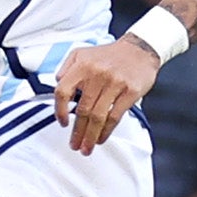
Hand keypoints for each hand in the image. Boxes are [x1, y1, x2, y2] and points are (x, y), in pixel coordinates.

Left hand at [53, 37, 160, 154]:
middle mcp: (97, 74)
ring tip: (86, 147)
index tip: (62, 122)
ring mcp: (115, 83)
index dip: (60, 110)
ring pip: (98, 116)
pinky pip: (115, 116)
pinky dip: (106, 131)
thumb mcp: (82, 53)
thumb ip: (66, 68)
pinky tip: (101, 138)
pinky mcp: (130, 92)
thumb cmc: (110, 54)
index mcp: (82, 65)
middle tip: (74, 144)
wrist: (139, 49)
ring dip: (90, 136)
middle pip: (82, 109)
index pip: (63, 91)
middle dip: (77, 132)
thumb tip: (57, 84)